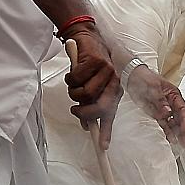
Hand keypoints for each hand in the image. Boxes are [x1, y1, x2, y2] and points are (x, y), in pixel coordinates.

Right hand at [63, 27, 120, 148]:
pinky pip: (76, 80)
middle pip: (98, 107)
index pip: (111, 114)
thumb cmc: (87, 66)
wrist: (85, 38)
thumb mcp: (90, 86)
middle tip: (75, 110)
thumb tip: (87, 126)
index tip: (102, 146)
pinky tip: (73, 72)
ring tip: (73, 84)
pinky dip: (69, 78)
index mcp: (114, 90)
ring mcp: (106, 71)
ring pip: (84, 94)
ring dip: (73, 92)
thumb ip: (90, 105)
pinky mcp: (95, 61)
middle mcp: (113, 82)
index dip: (106, 131)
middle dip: (83, 112)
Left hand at [127, 64, 184, 146]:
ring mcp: (164, 109)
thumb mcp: (152, 88)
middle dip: (183, 130)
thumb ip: (160, 101)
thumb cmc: (144, 78)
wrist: (131, 76)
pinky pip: (164, 123)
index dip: (184, 121)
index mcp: (173, 94)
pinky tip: (171, 139)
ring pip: (173, 122)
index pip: (181, 109)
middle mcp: (171, 102)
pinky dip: (167, 131)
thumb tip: (168, 113)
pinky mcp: (156, 113)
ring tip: (181, 144)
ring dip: (176, 133)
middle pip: (179, 118)